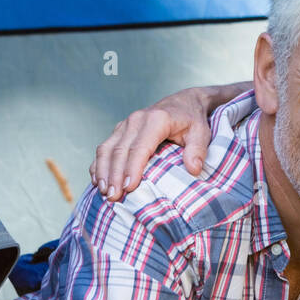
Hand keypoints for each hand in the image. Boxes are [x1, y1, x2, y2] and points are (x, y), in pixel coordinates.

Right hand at [89, 83, 246, 201]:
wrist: (184, 102)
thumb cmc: (193, 120)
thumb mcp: (201, 133)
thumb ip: (198, 150)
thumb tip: (193, 169)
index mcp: (157, 120)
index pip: (140, 147)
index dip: (132, 168)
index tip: (128, 188)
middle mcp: (137, 120)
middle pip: (120, 150)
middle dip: (114, 175)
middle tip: (113, 197)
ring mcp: (126, 124)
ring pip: (107, 149)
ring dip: (103, 171)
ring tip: (104, 193)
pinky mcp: (120, 130)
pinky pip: (104, 148)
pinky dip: (99, 165)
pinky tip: (97, 182)